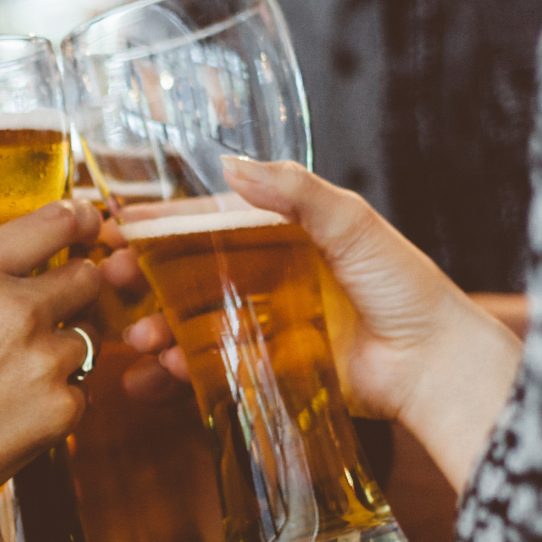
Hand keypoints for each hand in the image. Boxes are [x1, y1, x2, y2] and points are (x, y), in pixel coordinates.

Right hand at [0, 199, 104, 541]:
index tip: (85, 219)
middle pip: (87, 276)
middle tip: (53, 303)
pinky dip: (58, 395)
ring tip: (18, 371)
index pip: (52, 223)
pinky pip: (80, 388)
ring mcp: (44, 364)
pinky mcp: (61, 411)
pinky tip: (18, 407)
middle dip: (74, 285)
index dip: (77, 217)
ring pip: (86, 336)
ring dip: (62, 346)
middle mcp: (16, 312)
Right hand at [111, 160, 520, 489]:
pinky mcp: (268, 371)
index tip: (117, 228)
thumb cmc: (406, 288)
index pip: (209, 222)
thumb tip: (233, 166)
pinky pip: (211, 368)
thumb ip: (298, 192)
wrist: (434, 364)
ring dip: (155, 329)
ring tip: (136, 338)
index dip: (162, 225)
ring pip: (191, 324)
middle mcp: (267, 277)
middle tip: (107, 284)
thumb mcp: (354, 224)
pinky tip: (156, 375)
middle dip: (143, 281)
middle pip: (187, 274)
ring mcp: (264, 326)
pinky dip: (178, 373)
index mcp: (283, 234)